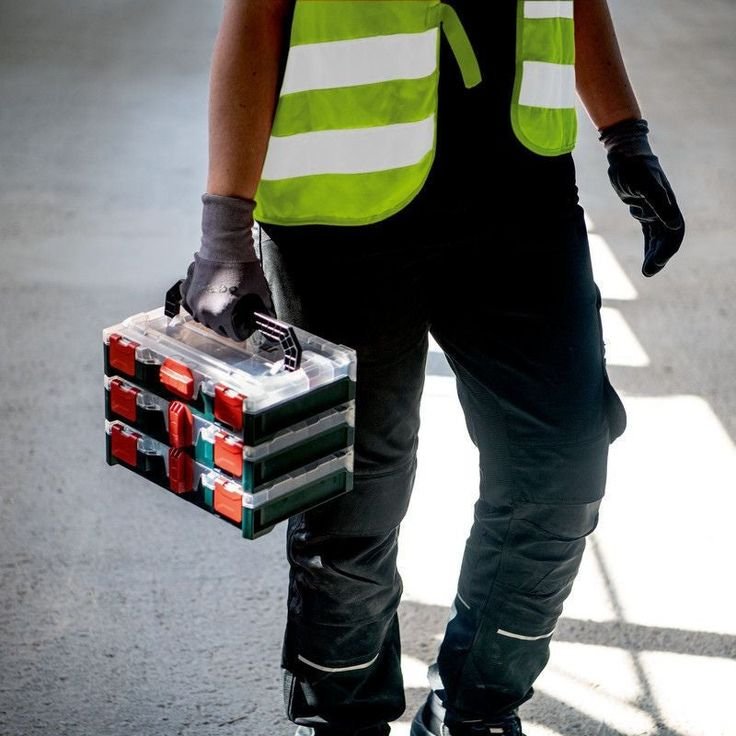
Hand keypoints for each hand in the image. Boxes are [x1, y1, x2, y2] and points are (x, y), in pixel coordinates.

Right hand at [180, 194, 273, 340]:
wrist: (226, 246)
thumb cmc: (242, 266)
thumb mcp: (259, 292)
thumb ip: (263, 310)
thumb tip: (266, 318)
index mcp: (221, 315)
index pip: (234, 335)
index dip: (244, 330)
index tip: (247, 325)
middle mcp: (204, 311)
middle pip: (218, 329)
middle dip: (229, 324)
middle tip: (238, 315)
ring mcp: (193, 301)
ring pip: (204, 319)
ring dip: (214, 316)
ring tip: (225, 306)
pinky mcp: (188, 290)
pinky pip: (193, 306)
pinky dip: (201, 305)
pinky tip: (211, 299)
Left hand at [600, 119, 684, 277]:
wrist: (624, 155)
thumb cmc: (634, 168)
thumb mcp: (645, 186)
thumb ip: (659, 205)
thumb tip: (675, 227)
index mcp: (668, 206)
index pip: (673, 233)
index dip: (667, 250)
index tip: (657, 263)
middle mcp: (664, 210)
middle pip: (666, 239)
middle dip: (659, 257)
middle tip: (648, 272)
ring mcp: (654, 211)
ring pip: (658, 239)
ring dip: (654, 255)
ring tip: (647, 272)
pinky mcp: (644, 210)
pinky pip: (650, 233)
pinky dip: (649, 247)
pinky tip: (647, 259)